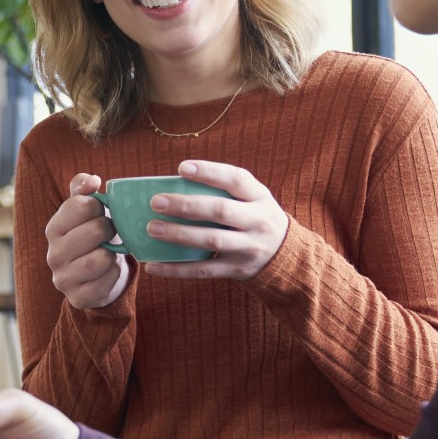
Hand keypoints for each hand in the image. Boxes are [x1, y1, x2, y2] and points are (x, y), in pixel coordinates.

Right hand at [45, 173, 129, 308]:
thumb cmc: (91, 238)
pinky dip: (114, 272)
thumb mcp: (85, 212)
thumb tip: (92, 180)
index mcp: (53, 228)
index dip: (99, 206)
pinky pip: (107, 279)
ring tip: (109, 251)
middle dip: (110, 229)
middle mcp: (53, 254)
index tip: (101, 212)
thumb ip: (83, 190)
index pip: (80, 205)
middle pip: (94, 230)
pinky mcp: (78, 297)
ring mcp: (63, 278)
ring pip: (100, 258)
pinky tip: (109, 270)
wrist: (94, 277)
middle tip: (111, 232)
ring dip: (112, 253)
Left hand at [142, 160, 290, 281]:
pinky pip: (203, 271)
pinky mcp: (237, 270)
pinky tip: (153, 265)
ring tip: (152, 229)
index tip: (182, 168)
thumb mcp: (252, 199)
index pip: (236, 179)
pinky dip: (176, 269)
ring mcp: (248, 248)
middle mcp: (257, 221)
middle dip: (186, 205)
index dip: (209, 172)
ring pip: (211, 240)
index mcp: (259, 197)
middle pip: (220, 210)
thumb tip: (172, 186)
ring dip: (179, 235)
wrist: (284, 256)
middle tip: (156, 202)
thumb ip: (224, 190)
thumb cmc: (254, 218)